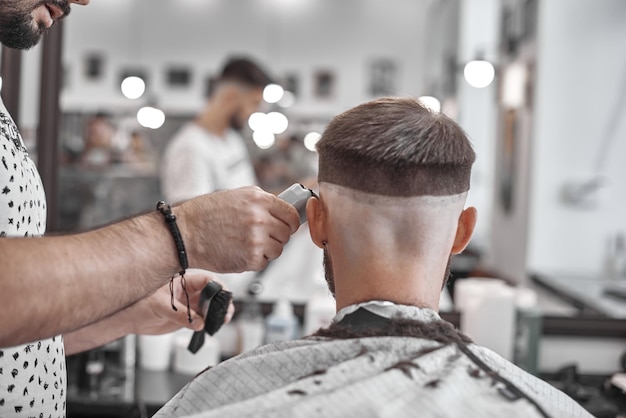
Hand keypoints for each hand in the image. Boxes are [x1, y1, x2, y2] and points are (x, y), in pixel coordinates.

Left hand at [127, 269, 234, 335]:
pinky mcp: (190, 316)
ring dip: (219, 313)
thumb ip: (179, 314)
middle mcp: (190, 291)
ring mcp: (191, 303)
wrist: (132, 319)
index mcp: (184, 280)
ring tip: (222, 320)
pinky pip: (205, 318)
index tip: (223, 296)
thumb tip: (198, 323)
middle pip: (214, 292)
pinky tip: (213, 326)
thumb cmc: (140, 304)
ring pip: (212, 306)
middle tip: (226, 312)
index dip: (217, 286)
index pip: (206, 279)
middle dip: (223, 301)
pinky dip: (211, 322)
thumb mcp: (160, 307)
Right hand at [179, 186, 300, 272]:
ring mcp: (257, 240)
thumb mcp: (237, 196)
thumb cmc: (206, 214)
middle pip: (287, 233)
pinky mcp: (251, 259)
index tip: (287, 226)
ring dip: (267, 250)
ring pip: (278, 249)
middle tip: (262, 236)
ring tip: (246, 244)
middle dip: (277, 236)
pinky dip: (255, 260)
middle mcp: (260, 218)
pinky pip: (264, 262)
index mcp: (259, 199)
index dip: (291, 222)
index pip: (291, 213)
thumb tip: (284, 212)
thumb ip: (261, 203)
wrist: (185, 234)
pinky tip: (239, 252)